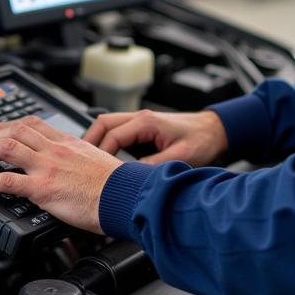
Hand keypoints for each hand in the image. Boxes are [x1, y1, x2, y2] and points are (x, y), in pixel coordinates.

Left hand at [0, 116, 121, 233]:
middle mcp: (55, 150)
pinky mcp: (43, 188)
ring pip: (6, 149)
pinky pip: (7, 181)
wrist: (125, 196)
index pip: (35, 125)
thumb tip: (75, 167)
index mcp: (69, 143)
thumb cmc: (117, 185)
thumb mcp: (98, 161)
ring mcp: (47, 167)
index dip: (12, 125)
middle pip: (16, 132)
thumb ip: (80, 160)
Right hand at [83, 108, 227, 166]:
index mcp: (147, 122)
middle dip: (89, 141)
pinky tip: (105, 157)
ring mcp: (140, 121)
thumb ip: (155, 166)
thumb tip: (132, 177)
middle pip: (103, 123)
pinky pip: (117, 130)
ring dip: (96, 140)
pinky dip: (106, 141)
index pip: (112, 135)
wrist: (215, 130)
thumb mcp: (180, 157)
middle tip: (80, 161)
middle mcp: (140, 117)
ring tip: (88, 160)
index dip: (100, 153)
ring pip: (108, 124)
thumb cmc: (202, 140)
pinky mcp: (143, 127)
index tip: (95, 170)